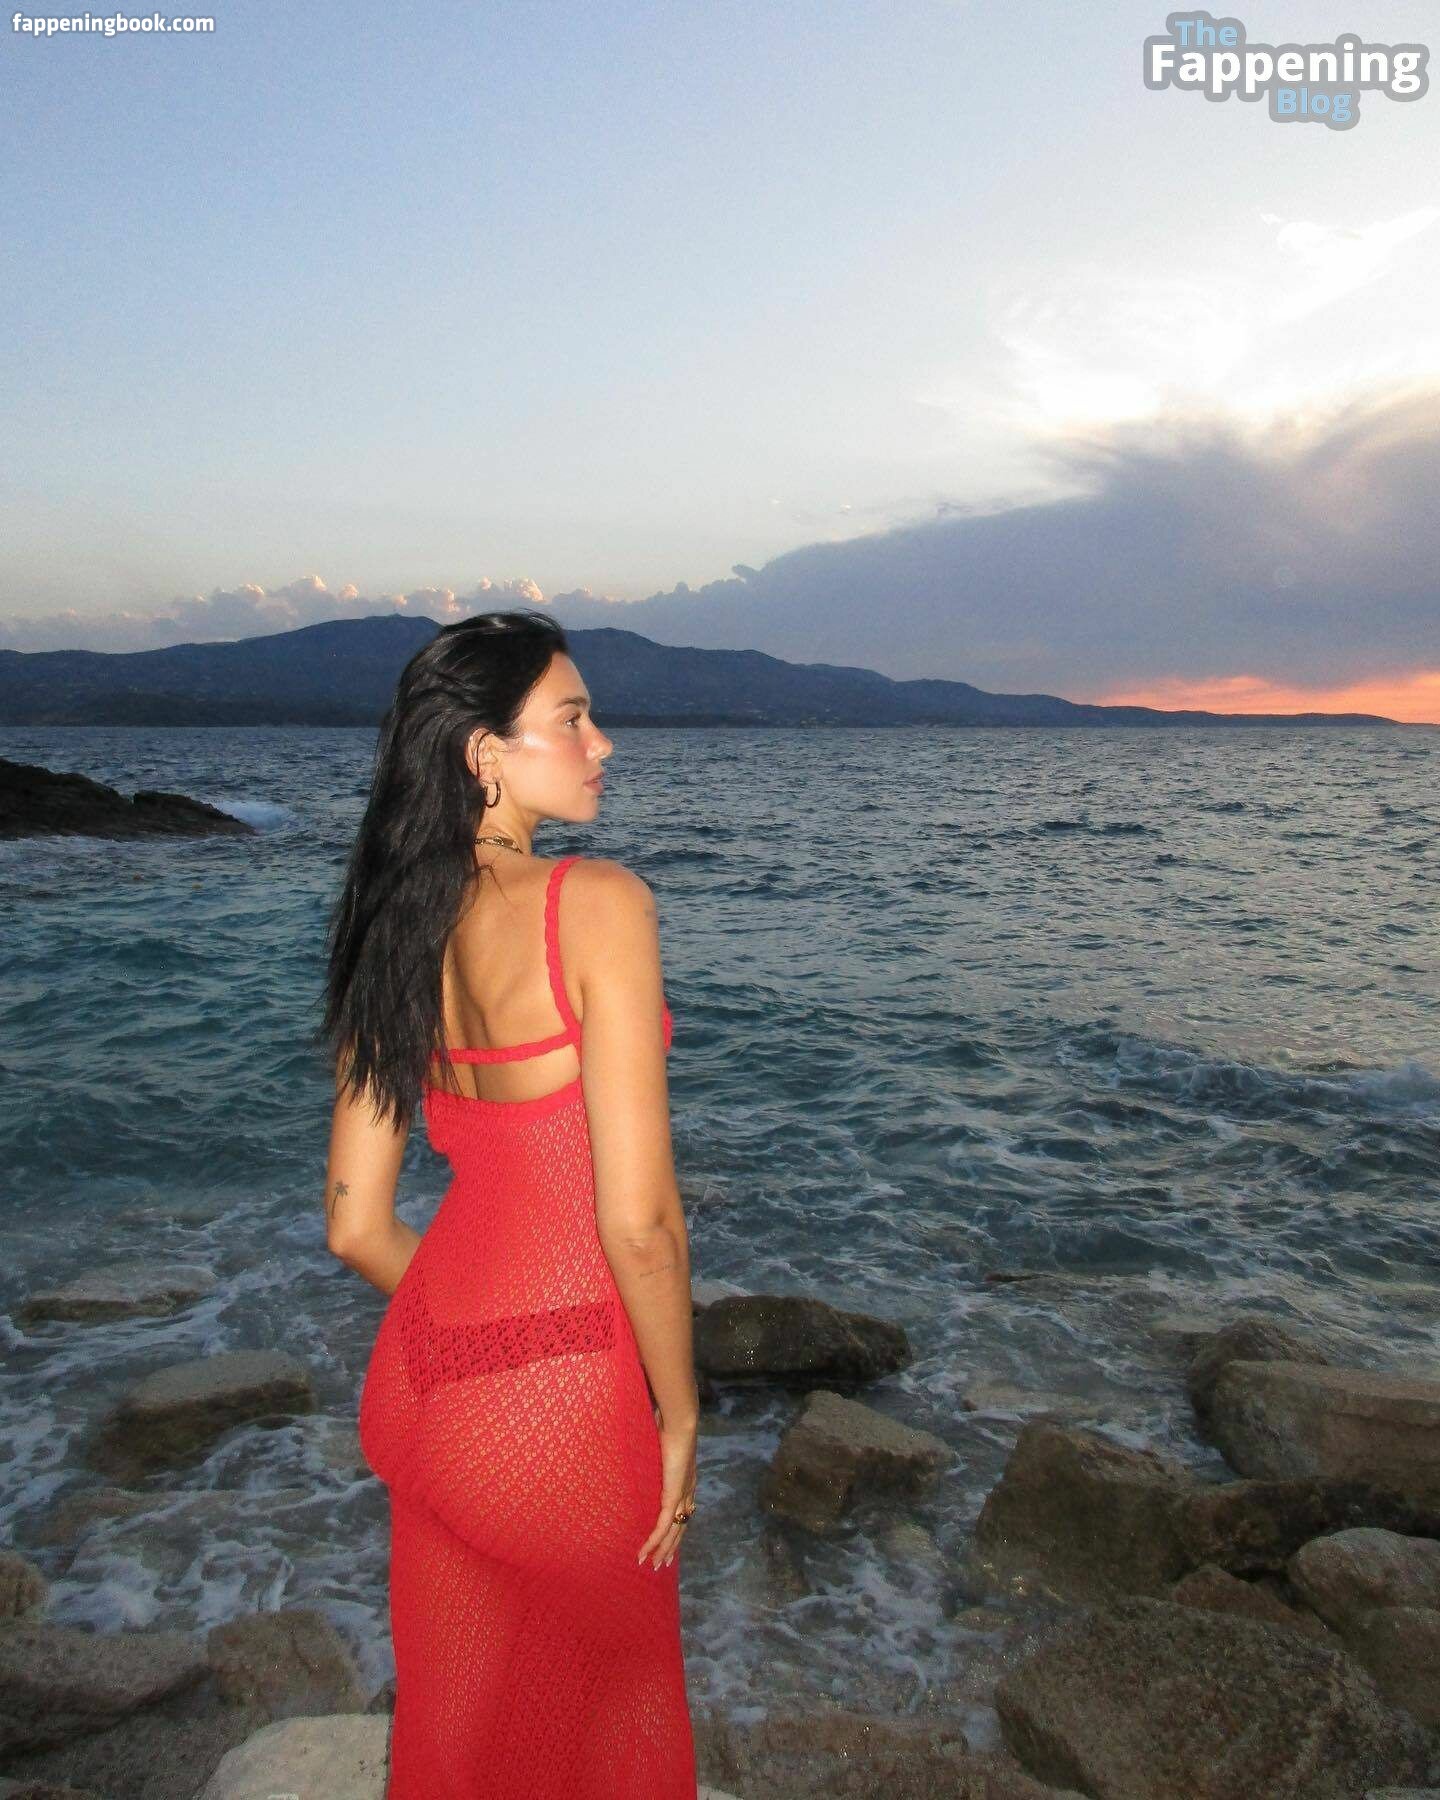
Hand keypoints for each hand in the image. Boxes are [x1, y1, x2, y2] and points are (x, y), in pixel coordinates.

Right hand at [637, 1404, 696, 1571]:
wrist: (680, 1422)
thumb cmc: (669, 1425)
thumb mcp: (660, 1443)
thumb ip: (655, 1450)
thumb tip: (643, 1444)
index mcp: (686, 1479)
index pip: (683, 1510)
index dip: (676, 1527)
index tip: (668, 1540)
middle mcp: (688, 1491)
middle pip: (681, 1526)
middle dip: (670, 1547)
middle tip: (660, 1563)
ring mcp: (682, 1494)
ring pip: (674, 1531)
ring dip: (662, 1550)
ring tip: (652, 1565)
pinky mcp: (673, 1495)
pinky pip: (663, 1525)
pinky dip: (654, 1541)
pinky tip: (645, 1553)